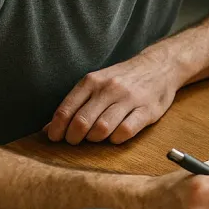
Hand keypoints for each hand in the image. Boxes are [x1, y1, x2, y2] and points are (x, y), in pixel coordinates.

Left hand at [45, 52, 180, 144]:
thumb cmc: (124, 78)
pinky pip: (126, 131)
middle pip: (82, 122)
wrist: (160, 66)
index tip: (56, 138)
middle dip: (74, 138)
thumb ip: (75, 104)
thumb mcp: (97, 83)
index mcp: (93, 81)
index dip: (57, 129)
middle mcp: (110, 88)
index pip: (66, 110)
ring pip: (102, 128)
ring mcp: (130, 99)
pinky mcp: (148, 110)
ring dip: (94, 139)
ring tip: (96, 137)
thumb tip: (48, 129)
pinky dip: (115, 139)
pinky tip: (115, 136)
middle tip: (75, 141)